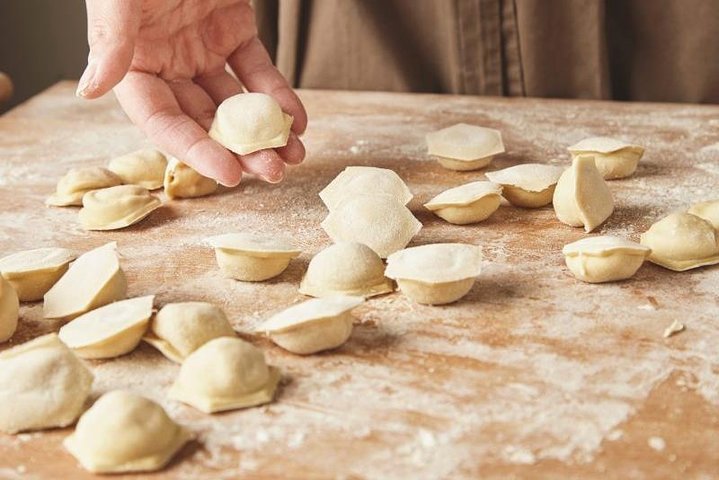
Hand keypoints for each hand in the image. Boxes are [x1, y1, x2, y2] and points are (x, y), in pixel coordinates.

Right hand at [78, 0, 306, 185]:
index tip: (229, 174)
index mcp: (131, 62)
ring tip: (293, 156)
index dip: (194, 150)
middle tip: (272, 172)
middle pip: (204, 119)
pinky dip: (278, 95)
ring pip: (234, 102)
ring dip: (264, 131)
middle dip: (239, 149)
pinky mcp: (233, 30)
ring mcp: (200, 48)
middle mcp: (166, 62)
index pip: (162, 120)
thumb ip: (109, 39)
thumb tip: (89, 90)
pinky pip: (257, 70)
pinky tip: (297, 119)